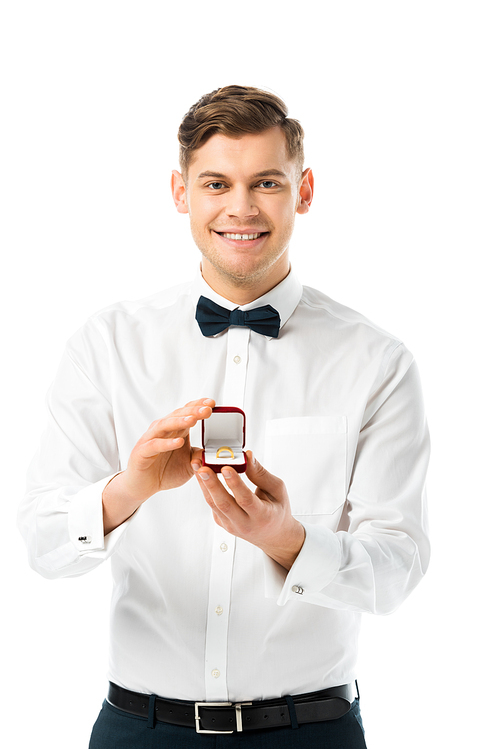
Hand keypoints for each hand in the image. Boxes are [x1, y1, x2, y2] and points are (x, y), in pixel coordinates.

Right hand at [102, 397, 214, 533]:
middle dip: (193, 411)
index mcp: (175, 430)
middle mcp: (163, 431)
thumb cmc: (164, 471)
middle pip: (178, 415)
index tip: (212, 403)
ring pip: (165, 425)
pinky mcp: (142, 452)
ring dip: (179, 421)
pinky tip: (178, 442)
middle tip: (207, 409)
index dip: (198, 406)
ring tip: (193, 419)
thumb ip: (200, 456)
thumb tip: (213, 452)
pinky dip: (167, 443)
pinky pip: (155, 445)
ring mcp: (151, 439)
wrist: (143, 486)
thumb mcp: (189, 464)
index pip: (187, 412)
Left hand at [193, 451, 304, 569]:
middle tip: (202, 467)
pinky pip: (212, 506)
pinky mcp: (222, 523)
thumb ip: (260, 474)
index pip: (246, 500)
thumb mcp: (276, 489)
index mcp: (263, 516)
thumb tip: (247, 456)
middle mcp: (245, 524)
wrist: (273, 534)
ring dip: (204, 484)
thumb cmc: (277, 509)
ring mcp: (231, 526)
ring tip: (197, 467)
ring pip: (214, 505)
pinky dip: (207, 490)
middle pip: (224, 504)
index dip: (235, 484)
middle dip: (212, 484)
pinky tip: (203, 476)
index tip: (226, 468)